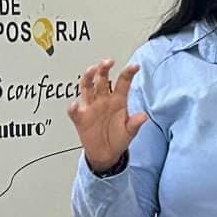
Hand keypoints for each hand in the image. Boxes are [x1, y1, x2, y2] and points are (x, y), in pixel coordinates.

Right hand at [69, 59, 147, 173]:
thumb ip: (134, 124)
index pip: (123, 83)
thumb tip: (143, 116)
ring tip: (91, 71)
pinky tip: (74, 105)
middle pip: (102, 79)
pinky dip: (73, 108)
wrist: (106, 154)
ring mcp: (91, 107)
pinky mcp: (80, 118)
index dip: (128, 73)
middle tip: (108, 62)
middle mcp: (104, 100)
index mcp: (118, 101)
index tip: (134, 67)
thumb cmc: (118, 139)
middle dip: (104, 69)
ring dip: (88, 78)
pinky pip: (74, 111)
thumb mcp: (129, 133)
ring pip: (87, 87)